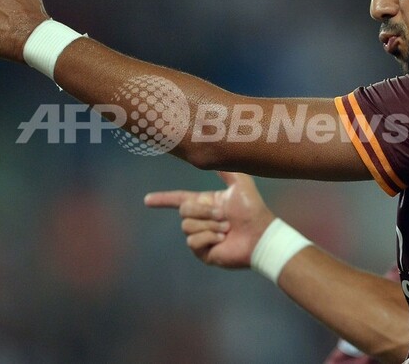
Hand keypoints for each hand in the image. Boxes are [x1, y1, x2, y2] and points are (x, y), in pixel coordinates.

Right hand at [144, 172, 274, 267]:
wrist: (261, 235)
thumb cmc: (254, 210)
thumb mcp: (241, 183)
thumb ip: (227, 169)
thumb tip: (215, 156)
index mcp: (206, 203)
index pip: (179, 200)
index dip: (163, 199)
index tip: (147, 200)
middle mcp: (201, 220)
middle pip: (183, 210)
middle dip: (203, 211)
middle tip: (224, 216)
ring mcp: (201, 237)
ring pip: (187, 226)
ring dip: (209, 225)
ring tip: (227, 228)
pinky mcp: (203, 253)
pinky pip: (192, 241)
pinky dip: (209, 237)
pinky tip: (222, 239)